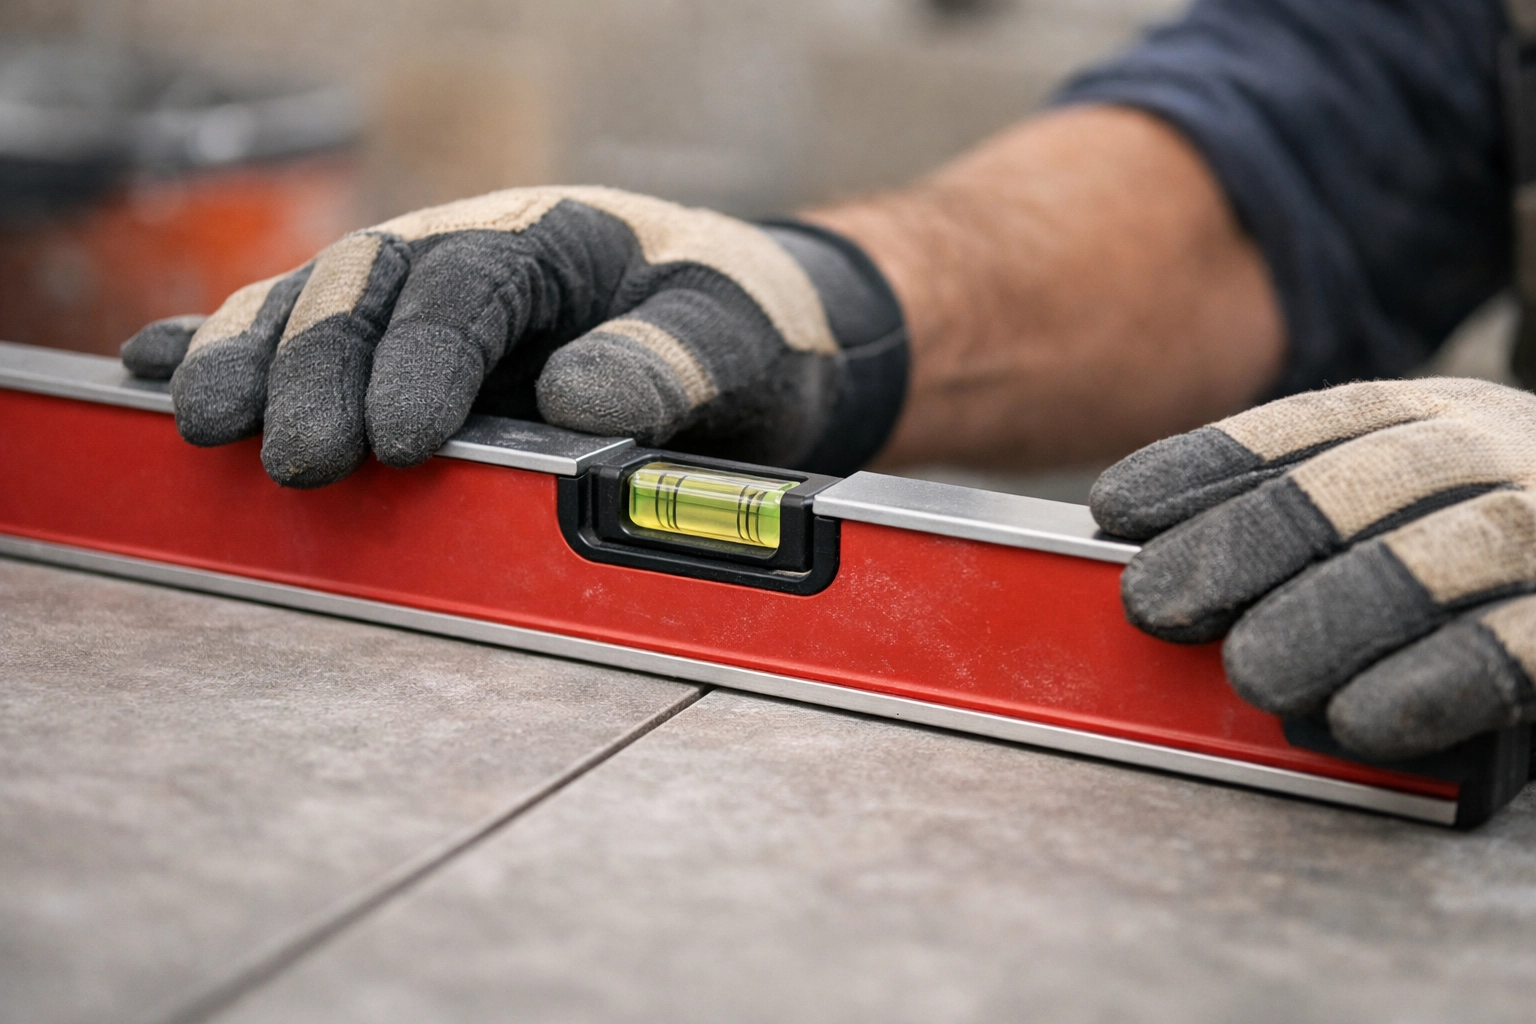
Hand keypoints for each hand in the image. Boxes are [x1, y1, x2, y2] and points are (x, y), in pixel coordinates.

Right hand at [121, 187, 905, 486]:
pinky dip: (231, 343)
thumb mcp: (740, 344)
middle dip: (321, 369)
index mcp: (561, 239)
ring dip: (253, 356)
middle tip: (295, 462)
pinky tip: (158, 372)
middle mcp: (480, 250)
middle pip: (374, 286)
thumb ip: (671, 360)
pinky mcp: (407, 339)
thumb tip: (574, 394)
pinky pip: (312, 328)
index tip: (399, 445)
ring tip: (198, 425)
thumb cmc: (753, 334)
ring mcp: (434, 290)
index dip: (426, 361)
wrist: (759, 328)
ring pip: (321, 301)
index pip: (474, 290)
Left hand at [1091, 378, 1535, 759]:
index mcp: (1444, 416)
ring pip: (1439, 557)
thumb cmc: (1506, 540)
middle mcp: (1505, 452)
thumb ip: (1322, 517)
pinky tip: (1359, 719)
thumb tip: (1164, 557)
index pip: (1311, 429)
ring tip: (1249, 671)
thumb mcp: (1417, 496)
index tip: (1117, 508)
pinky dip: (1436, 682)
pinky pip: (1520, 647)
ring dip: (1332, 614)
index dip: (1207, 466)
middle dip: (1246, 543)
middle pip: (1359, 485)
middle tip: (1155, 604)